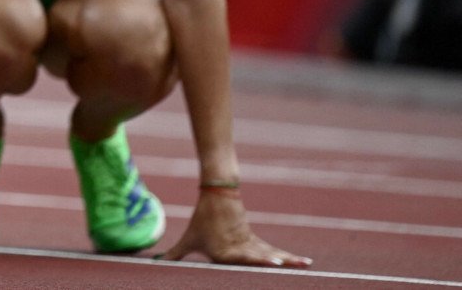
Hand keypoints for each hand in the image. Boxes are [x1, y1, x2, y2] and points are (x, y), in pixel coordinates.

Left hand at [157, 190, 311, 267]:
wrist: (217, 195)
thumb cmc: (201, 220)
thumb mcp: (188, 239)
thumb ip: (174, 254)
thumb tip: (156, 262)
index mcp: (225, 251)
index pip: (242, 258)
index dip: (257, 260)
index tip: (272, 262)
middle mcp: (240, 248)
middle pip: (260, 256)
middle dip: (275, 262)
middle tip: (287, 266)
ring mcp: (251, 243)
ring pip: (272, 253)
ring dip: (289, 260)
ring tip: (306, 265)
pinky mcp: (256, 240)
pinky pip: (275, 251)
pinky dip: (288, 257)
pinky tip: (304, 262)